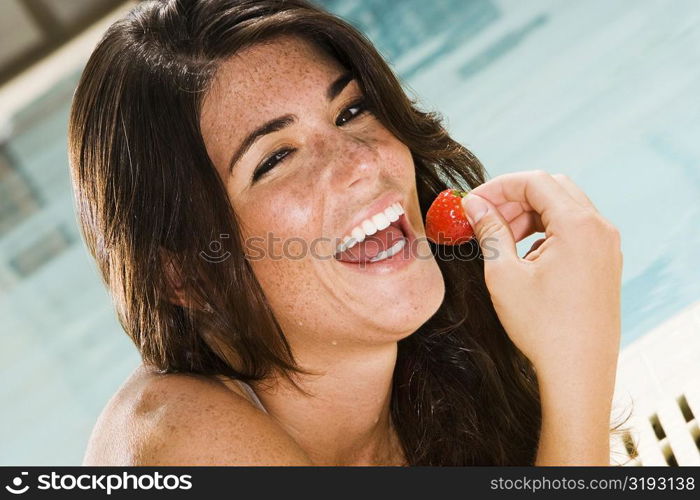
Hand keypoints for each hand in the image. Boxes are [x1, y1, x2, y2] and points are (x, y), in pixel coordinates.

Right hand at [462, 171, 621, 386]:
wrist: (579, 373)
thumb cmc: (542, 327)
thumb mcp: (504, 274)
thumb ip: (489, 231)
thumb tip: (474, 205)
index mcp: (579, 225)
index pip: (535, 182)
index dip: (498, 186)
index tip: (472, 202)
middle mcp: (600, 229)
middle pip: (552, 190)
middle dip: (514, 199)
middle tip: (483, 219)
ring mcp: (608, 246)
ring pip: (564, 209)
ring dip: (530, 215)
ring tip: (501, 239)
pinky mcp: (606, 263)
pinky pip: (575, 231)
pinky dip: (547, 232)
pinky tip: (525, 257)